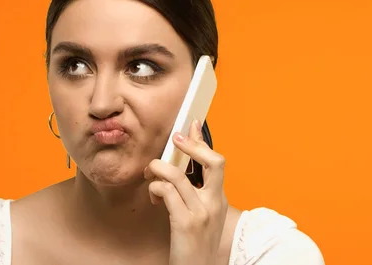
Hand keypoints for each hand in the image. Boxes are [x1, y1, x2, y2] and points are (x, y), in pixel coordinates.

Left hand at [144, 119, 228, 264]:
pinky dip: (155, 189)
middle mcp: (214, 203)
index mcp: (219, 200)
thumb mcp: (203, 217)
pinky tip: (154, 198)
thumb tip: (179, 172)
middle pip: (213, 161)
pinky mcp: (185, 223)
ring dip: (158, 169)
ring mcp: (201, 212)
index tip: (192, 124)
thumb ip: (196, 195)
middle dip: (192, 145)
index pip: (216, 162)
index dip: (203, 140)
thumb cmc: (196, 246)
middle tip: (175, 140)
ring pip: (177, 175)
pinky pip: (166, 192)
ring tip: (151, 174)